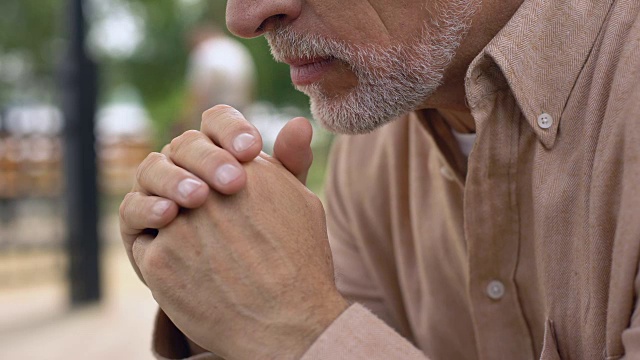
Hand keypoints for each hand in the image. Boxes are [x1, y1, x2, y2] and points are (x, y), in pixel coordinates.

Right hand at [119, 105, 313, 281]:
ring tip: (199, 198)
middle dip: (210, 160)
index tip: (253, 149)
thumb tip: (302, 124)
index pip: (217, 123)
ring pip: (153, 168)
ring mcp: (158, 191)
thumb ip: (291, 164)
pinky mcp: (138, 225)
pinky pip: (132, 208)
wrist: (247, 292)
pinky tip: (169, 217)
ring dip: (175, 180)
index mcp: (218, 150)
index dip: (231, 129)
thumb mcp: (284, 202)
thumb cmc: (268, 238)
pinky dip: (147, 208)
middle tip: (234, 182)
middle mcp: (184, 164)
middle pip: (186, 144)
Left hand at [131, 154, 348, 359]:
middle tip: (202, 209)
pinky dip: (159, 254)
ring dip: (168, 217)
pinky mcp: (158, 261)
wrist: (290, 324)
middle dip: (185, 186)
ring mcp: (180, 225)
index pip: (206, 137)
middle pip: (174, 165)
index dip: (208, 156)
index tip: (224, 182)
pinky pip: (146, 243)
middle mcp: (209, 190)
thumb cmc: (302, 263)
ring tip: (198, 244)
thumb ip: (290, 162)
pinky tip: (190, 274)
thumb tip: (295, 122)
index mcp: (245, 169)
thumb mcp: (303, 203)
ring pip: (154, 203)